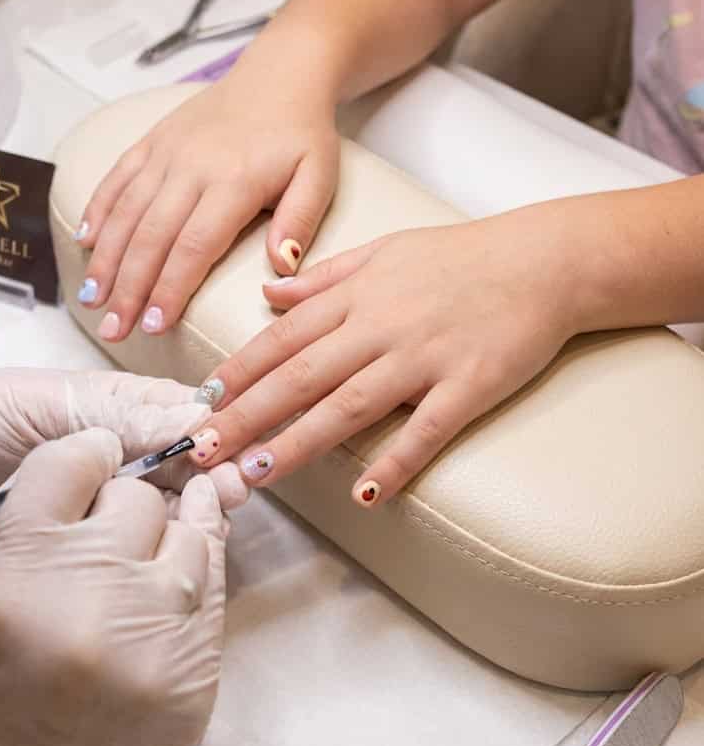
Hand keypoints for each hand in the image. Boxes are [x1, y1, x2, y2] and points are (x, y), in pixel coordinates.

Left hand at [0, 368, 244, 581]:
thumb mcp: (44, 408)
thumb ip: (116, 416)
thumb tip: (196, 423)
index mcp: (102, 407)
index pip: (173, 412)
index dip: (210, 428)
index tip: (237, 449)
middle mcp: (107, 454)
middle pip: (177, 461)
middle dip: (210, 471)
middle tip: (235, 492)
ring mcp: (91, 504)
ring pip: (159, 506)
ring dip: (190, 511)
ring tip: (216, 522)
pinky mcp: (75, 550)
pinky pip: (125, 547)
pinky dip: (156, 549)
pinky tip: (179, 556)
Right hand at [0, 429, 227, 745]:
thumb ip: (3, 534)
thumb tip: (62, 475)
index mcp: (16, 579)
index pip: (67, 462)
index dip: (82, 454)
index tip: (91, 459)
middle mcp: (92, 597)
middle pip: (135, 493)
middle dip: (122, 497)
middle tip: (110, 518)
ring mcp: (157, 634)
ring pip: (189, 527)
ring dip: (170, 524)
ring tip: (154, 531)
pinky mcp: (200, 668)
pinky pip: (214, 580)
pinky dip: (199, 559)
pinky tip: (183, 554)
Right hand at [74, 72, 339, 340]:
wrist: (280, 73)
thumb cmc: (302, 133)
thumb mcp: (319, 175)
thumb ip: (300, 220)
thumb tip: (280, 268)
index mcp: (233, 181)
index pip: (193, 246)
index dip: (170, 288)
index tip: (154, 325)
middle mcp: (191, 166)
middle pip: (151, 236)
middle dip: (128, 287)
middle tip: (114, 328)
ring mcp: (166, 151)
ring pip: (126, 211)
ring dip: (105, 259)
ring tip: (92, 301)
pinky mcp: (152, 140)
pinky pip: (117, 176)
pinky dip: (98, 209)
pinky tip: (84, 242)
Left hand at [187, 211, 578, 503]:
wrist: (545, 259)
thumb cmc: (461, 256)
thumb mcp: (383, 251)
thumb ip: (322, 277)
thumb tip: (268, 293)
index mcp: (356, 296)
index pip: (282, 338)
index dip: (238, 372)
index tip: (199, 402)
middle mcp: (381, 326)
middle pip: (300, 376)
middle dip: (246, 415)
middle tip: (202, 450)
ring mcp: (424, 357)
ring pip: (349, 405)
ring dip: (298, 441)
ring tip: (255, 472)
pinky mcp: (469, 385)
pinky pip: (426, 430)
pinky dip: (396, 462)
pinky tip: (365, 494)